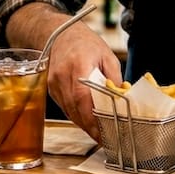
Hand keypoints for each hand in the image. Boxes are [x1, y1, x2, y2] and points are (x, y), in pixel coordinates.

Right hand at [40, 24, 121, 140]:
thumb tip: (123, 97)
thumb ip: (114, 77)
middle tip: (104, 138)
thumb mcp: (107, 55)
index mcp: (78, 65)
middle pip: (74, 108)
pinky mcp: (51, 89)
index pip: (82, 96)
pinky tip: (87, 121)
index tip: (103, 130)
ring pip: (69, 111)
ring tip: (98, 134)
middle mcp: (62, 76)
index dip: (91, 117)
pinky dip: (76, 116)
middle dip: (90, 126)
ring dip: (83, 124)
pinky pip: (65, 107)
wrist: (61, 35)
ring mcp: (53, 83)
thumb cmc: (85, 43)